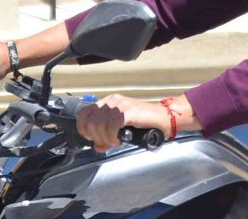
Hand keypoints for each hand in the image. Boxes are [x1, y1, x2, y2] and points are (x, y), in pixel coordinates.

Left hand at [76, 94, 201, 151]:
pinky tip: (119, 139)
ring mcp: (120, 105)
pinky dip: (113, 137)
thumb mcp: (120, 129)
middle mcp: (112, 101)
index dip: (84, 128)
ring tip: (115, 141)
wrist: (163, 118)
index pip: (84, 113)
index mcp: (108, 102)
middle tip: (107, 142)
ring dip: (105, 139)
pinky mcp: (127, 111)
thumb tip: (96, 146)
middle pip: (90, 122)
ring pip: (99, 126)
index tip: (91, 138)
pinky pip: (111, 127)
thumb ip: (106, 136)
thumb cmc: (144, 123)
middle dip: (96, 137)